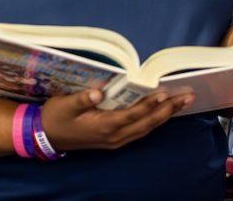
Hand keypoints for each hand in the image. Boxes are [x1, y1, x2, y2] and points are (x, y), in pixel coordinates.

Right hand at [40, 89, 192, 150]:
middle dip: (168, 110)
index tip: (164, 92)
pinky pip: (140, 131)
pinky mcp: (115, 139)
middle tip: (186, 97)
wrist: (46, 136)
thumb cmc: (55, 117)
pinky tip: (161, 113)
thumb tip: (98, 91)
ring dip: (165, 116)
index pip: (133, 114)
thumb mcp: (64, 105)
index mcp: (104, 126)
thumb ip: (82, 99)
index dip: (149, 104)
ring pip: (146, 129)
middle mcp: (114, 136)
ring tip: (181, 103)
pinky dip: (154, 121)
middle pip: (147, 123)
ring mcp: (116, 140)